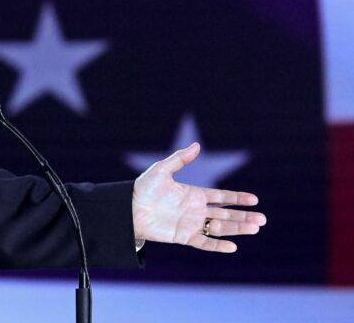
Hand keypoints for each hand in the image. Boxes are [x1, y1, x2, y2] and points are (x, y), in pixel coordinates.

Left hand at [131, 141, 264, 252]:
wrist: (129, 208)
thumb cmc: (144, 188)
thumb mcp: (162, 170)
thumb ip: (180, 159)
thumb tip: (197, 145)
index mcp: (194, 194)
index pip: (221, 197)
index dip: (238, 198)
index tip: (254, 199)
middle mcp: (196, 210)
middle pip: (226, 214)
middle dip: (244, 216)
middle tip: (263, 219)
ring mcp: (191, 224)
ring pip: (220, 228)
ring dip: (237, 229)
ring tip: (255, 228)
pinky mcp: (184, 236)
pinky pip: (204, 242)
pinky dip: (218, 245)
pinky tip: (233, 246)